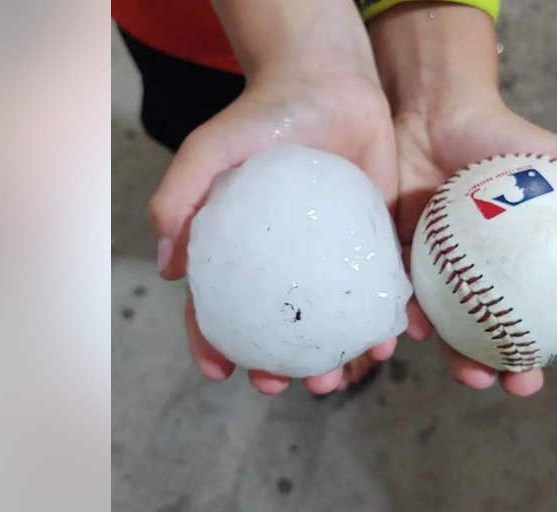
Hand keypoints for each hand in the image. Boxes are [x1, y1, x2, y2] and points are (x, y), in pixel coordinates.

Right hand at [149, 0, 398, 393]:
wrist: (330, 81)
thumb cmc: (264, 115)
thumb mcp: (211, 149)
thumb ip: (180, 197)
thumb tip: (168, 268)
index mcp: (240, 249)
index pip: (220, 307)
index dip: (215, 343)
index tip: (221, 371)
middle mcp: (286, 262)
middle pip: (281, 328)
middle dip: (283, 367)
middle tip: (293, 385)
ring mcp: (330, 256)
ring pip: (331, 322)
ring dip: (336, 357)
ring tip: (344, 374)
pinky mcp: (372, 242)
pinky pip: (376, 290)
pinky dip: (381, 320)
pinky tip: (388, 341)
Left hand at [370, 3, 556, 395]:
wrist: (438, 114)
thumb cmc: (506, 139)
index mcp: (529, 267)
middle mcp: (489, 280)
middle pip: (508, 341)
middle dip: (517, 373)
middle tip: (523, 384)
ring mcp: (447, 278)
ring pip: (458, 335)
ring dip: (466, 364)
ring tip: (473, 376)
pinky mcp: (405, 267)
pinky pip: (409, 302)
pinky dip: (415, 321)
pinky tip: (421, 331)